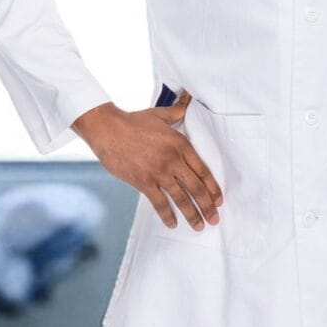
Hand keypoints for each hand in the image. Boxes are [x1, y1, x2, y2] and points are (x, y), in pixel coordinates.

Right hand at [73, 91, 223, 231]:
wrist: (108, 129)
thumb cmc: (133, 121)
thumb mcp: (160, 115)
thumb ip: (178, 112)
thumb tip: (188, 100)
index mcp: (181, 145)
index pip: (204, 171)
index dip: (213, 189)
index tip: (219, 201)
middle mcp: (173, 160)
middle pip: (197, 188)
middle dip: (208, 207)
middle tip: (214, 219)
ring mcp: (159, 173)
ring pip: (181, 199)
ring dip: (193, 215)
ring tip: (200, 226)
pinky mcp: (143, 182)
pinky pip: (159, 204)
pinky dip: (167, 216)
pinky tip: (173, 224)